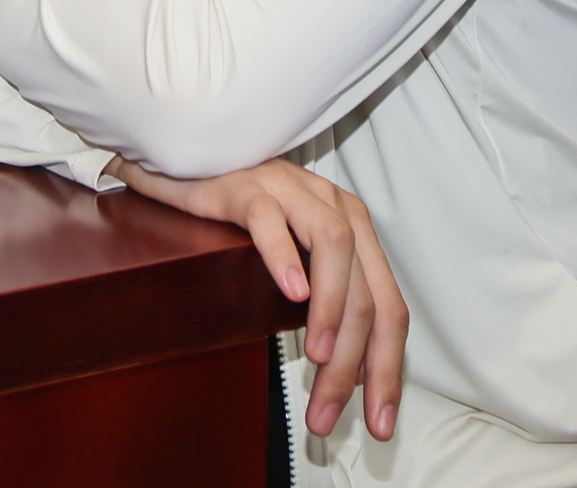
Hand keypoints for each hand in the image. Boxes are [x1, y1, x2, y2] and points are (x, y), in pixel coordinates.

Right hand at [113, 155, 404, 442]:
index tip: (378, 422)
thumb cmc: (237, 213)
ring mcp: (289, 190)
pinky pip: (270, 220)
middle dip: (358, 362)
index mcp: (352, 229)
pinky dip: (284, 256)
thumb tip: (345, 370)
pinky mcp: (243, 186)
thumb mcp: (294, 256)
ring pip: (334, 250)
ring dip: (332, 312)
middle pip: (369, 291)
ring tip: (318, 358)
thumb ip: (324, 297)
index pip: (389, 307)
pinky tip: (290, 291)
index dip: (389, 369)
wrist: (187, 153)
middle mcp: (332, 206)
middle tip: (331, 411)